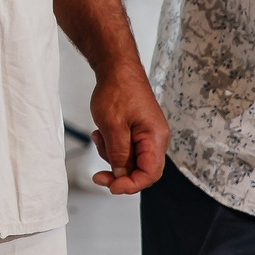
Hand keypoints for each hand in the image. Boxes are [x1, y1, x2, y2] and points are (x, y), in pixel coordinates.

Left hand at [88, 64, 168, 193]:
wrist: (116, 67)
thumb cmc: (118, 90)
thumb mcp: (113, 126)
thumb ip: (118, 154)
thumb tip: (121, 175)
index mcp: (155, 138)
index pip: (150, 175)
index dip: (131, 185)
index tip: (111, 186)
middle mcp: (155, 139)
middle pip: (141, 171)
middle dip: (118, 173)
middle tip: (98, 175)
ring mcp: (147, 136)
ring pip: (131, 161)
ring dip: (111, 156)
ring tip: (99, 137)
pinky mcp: (137, 131)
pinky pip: (126, 149)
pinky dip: (111, 146)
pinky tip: (101, 133)